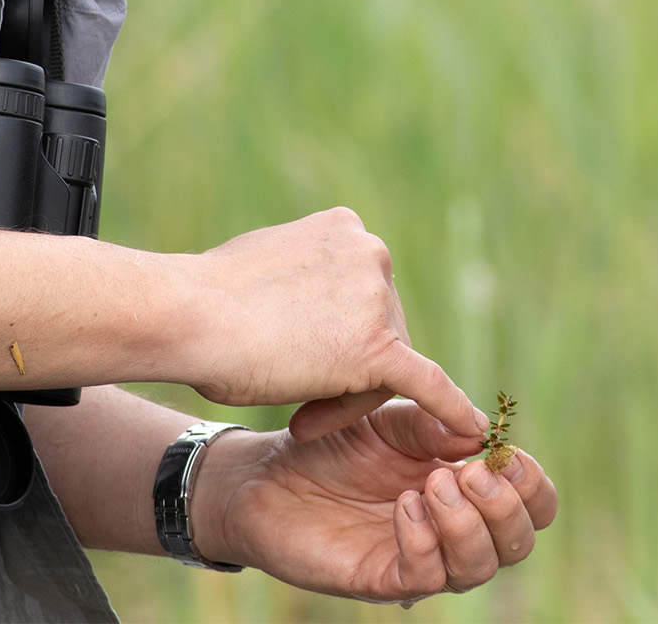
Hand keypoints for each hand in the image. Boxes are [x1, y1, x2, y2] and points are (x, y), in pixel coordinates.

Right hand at [167, 208, 482, 440]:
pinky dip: (449, 407)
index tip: (287, 351)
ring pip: (382, 363)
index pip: (360, 296)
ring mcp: (377, 296)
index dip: (328, 334)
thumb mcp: (266, 266)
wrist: (186, 315)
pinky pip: (425, 382)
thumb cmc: (207, 301)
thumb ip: (307, 280)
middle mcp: (372, 252)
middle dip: (341, 368)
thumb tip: (312, 302)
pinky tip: (472, 428)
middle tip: (292, 394)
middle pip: (377, 329)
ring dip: (344, 393)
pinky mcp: (377, 346)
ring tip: (295, 405)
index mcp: (346, 228)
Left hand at [191, 400, 558, 602]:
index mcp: (467, 488)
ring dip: (466, 525)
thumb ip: (437, 422)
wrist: (268, 471)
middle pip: (517, 543)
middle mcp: (451, 530)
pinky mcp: (380, 578)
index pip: (531, 504)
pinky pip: (423, 577)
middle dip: (504, 508)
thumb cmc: (334, 444)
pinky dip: (423, 541)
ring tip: (432, 485)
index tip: (505, 455)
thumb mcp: (391, 417)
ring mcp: (418, 556)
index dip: (532, 485)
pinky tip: (403, 506)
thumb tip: (483, 435)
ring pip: (477, 568)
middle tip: (466, 473)